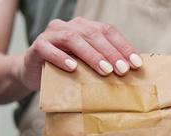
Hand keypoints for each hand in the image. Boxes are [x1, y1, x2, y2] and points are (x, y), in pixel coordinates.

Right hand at [20, 17, 142, 90]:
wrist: (34, 73)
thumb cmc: (66, 71)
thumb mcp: (87, 67)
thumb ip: (104, 64)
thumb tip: (130, 74)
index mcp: (85, 27)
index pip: (108, 31)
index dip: (123, 46)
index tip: (136, 64)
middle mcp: (69, 27)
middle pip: (93, 34)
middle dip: (110, 53)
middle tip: (122, 70)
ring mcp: (51, 35)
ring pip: (73, 39)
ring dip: (91, 55)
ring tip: (104, 70)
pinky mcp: (36, 47)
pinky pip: (48, 49)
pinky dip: (60, 58)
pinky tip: (72, 68)